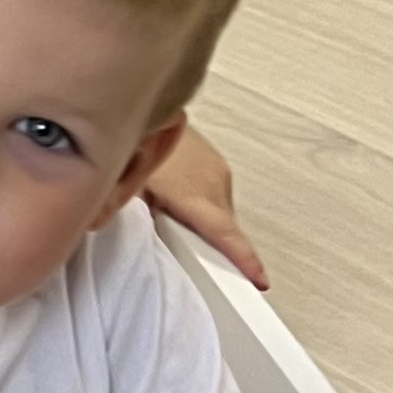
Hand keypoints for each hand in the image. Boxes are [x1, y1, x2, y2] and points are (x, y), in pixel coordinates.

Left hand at [144, 121, 266, 289]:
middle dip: (218, 248)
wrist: (146, 110)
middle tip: (203, 266)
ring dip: (208, 224)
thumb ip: (143, 220)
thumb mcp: (132, 191)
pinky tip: (181, 202)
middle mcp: (214, 183)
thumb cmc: (134, 148)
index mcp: (194, 195)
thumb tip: (147, 242)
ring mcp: (218, 171)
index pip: (225, 234)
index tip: (261, 281)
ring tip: (177, 223)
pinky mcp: (216, 162)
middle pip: (225, 228)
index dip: (244, 259)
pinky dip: (206, 206)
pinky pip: (217, 196)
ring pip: (221, 212)